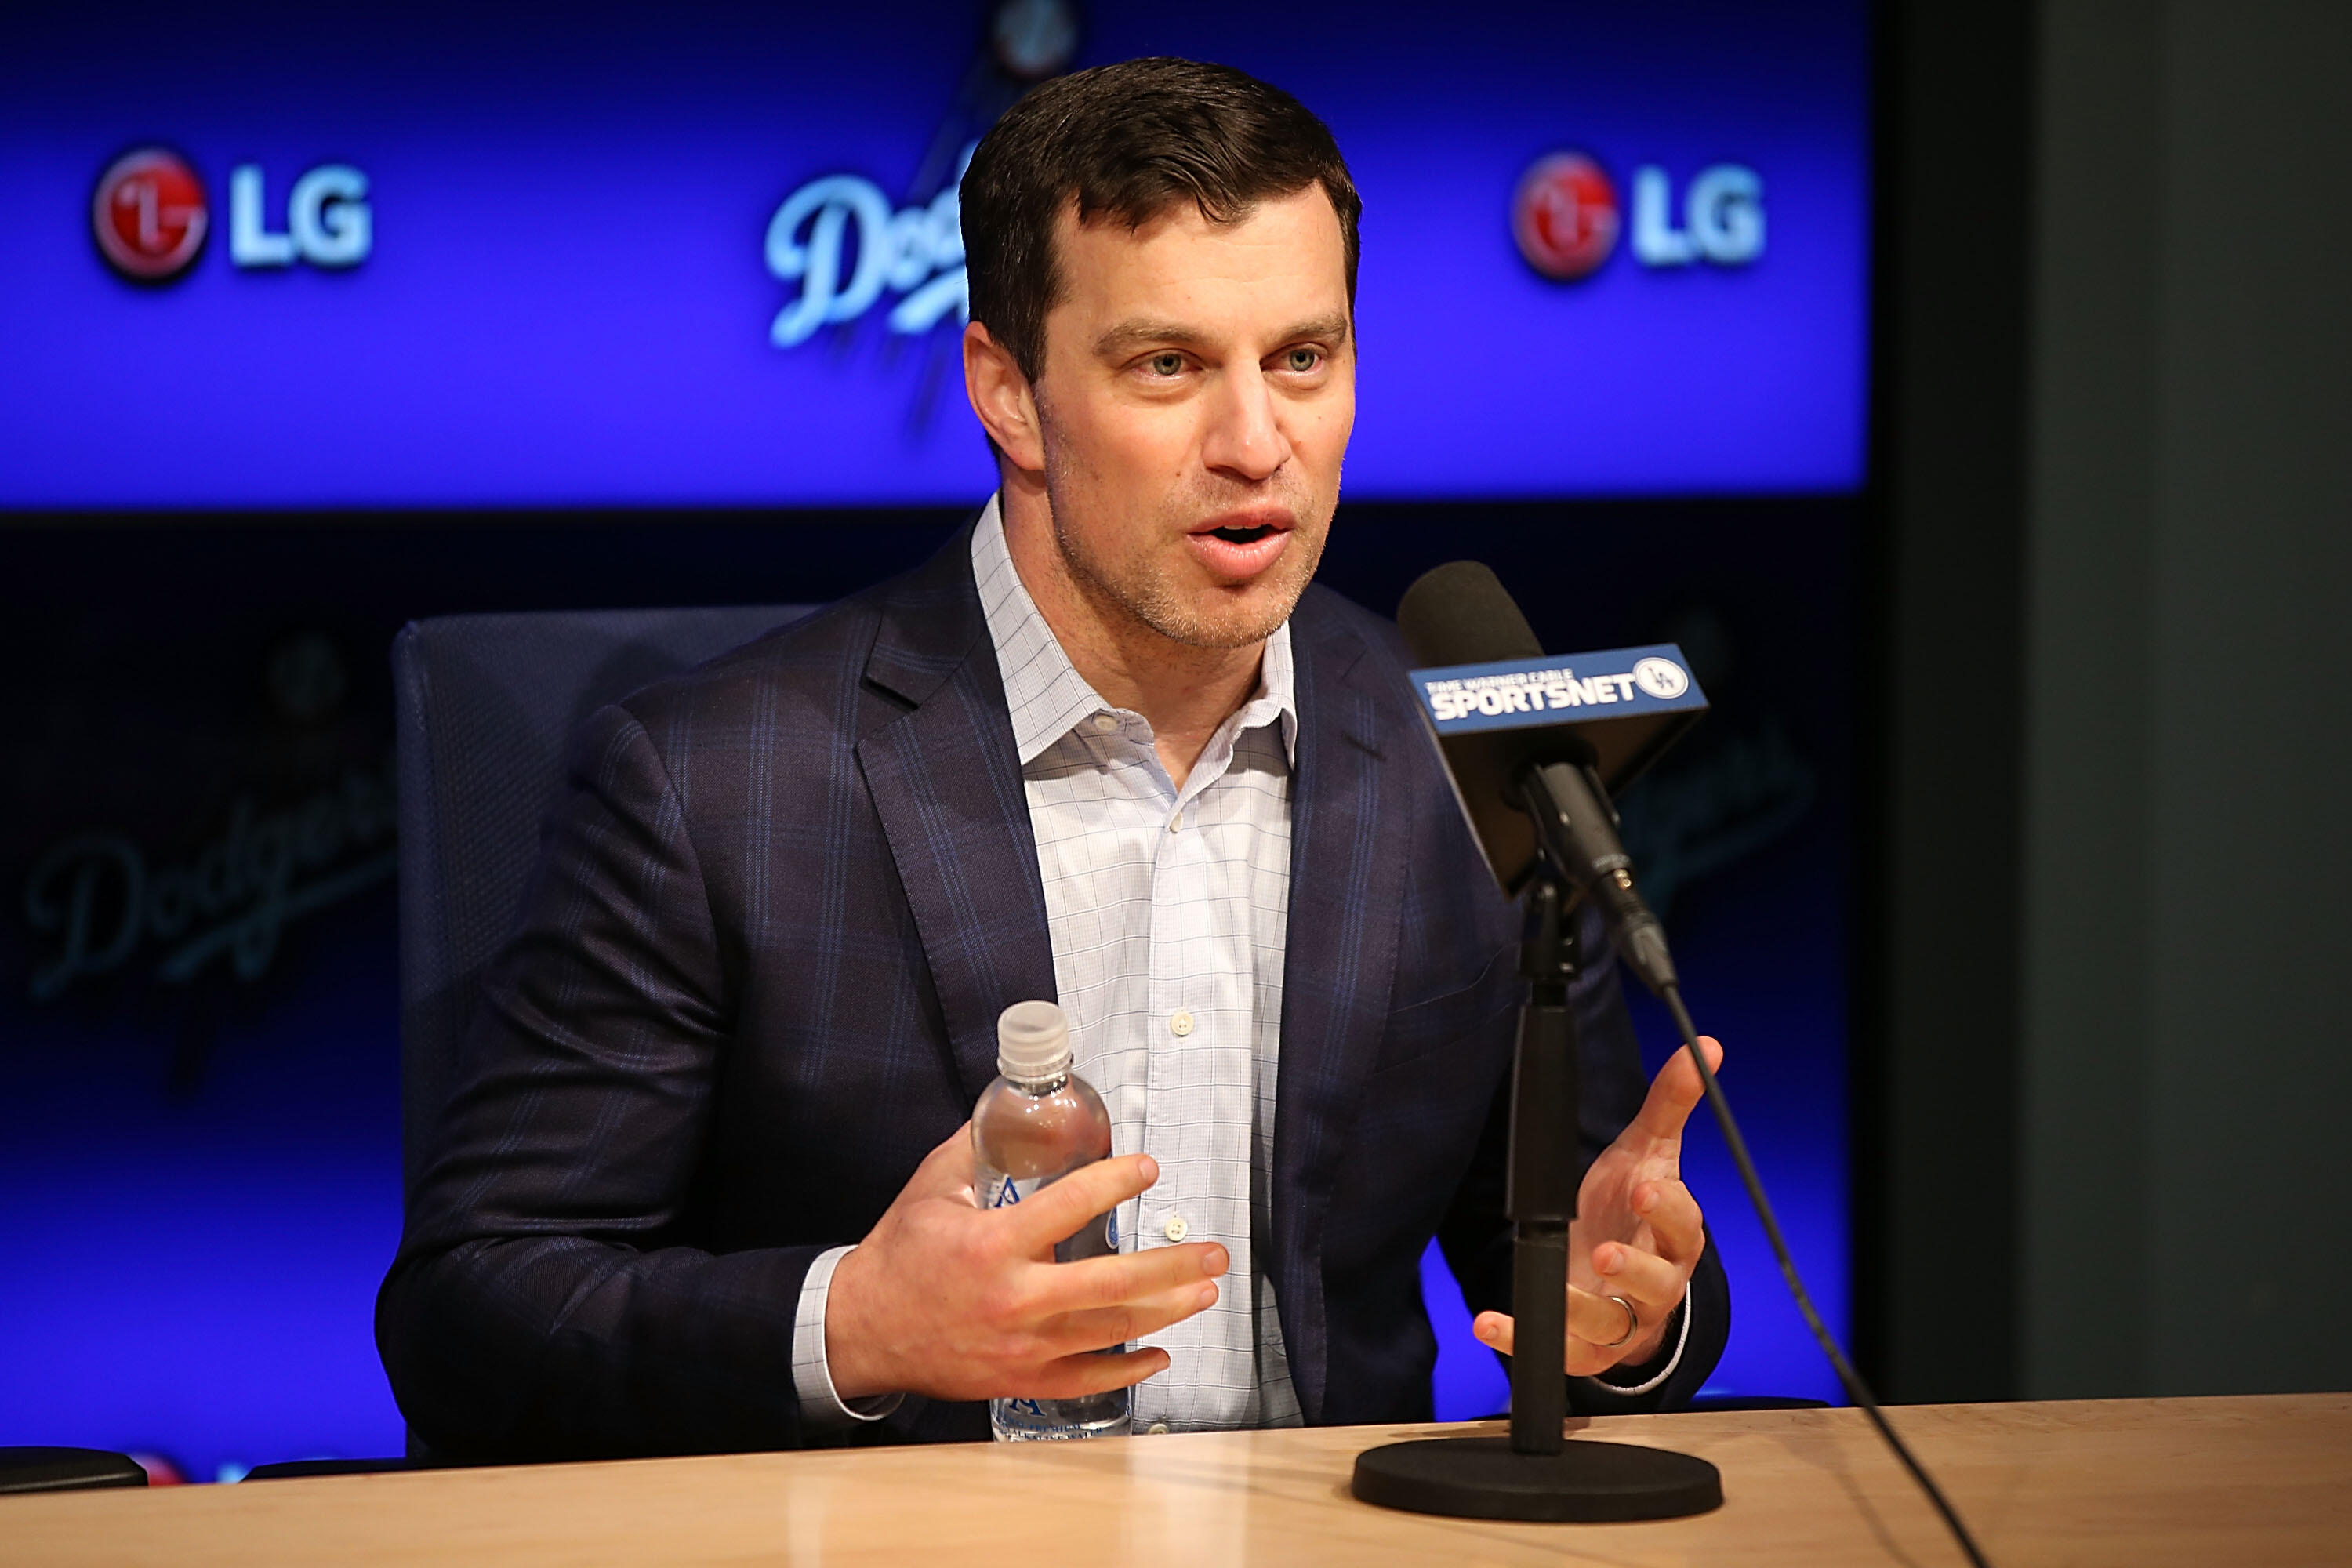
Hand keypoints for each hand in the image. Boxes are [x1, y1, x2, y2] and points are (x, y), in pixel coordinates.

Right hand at [823, 1124, 1227, 1401]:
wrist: (862, 1329)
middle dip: (1172, 1267)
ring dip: (1166, 1311)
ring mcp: (1020, 1346)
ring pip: (1109, 1332)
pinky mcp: (1019, 1379)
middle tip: (1213, 1252)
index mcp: (991, 1245)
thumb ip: (974, 1147)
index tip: (1148, 1167)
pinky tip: (1160, 1353)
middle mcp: (1012, 1299)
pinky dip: (1128, 1370)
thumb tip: (1009, 1105)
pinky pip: (1086, 1378)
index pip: (1069, 1206)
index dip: (1115, 1182)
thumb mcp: (931, 1188)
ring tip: (1203, 1291)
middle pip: (1111, 1284)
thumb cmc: (899, 1254)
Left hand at [1472, 1036, 1720, 1375]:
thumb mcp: (1649, 1156)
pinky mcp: (1582, 1346)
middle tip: (1610, 1254)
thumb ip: (1670, 1106)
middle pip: (1655, 1283)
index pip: (1683, 1225)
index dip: (1667, 1208)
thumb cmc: (1633, 1213)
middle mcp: (1654, 1284)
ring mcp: (1619, 1319)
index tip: (1644, 1186)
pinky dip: (1520, 1336)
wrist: (1620, 1279)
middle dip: (1634, 1269)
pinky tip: (1486, 1322)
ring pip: (1608, 1323)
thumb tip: (1705, 1046)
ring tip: (1557, 1290)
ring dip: (1582, 1308)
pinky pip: (1556, 1349)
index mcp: (1674, 1237)